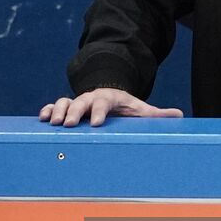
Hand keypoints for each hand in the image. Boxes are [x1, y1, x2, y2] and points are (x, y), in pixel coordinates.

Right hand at [39, 87, 183, 127]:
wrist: (109, 95)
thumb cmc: (125, 107)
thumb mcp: (141, 109)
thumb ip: (157, 114)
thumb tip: (179, 115)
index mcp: (109, 97)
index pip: (103, 102)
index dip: (99, 111)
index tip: (96, 123)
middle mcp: (91, 97)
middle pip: (80, 101)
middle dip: (73, 112)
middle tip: (67, 124)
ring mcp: (78, 101)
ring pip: (64, 101)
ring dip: (57, 111)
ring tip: (51, 123)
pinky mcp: (68, 107)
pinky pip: (54, 106)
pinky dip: (47, 111)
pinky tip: (42, 119)